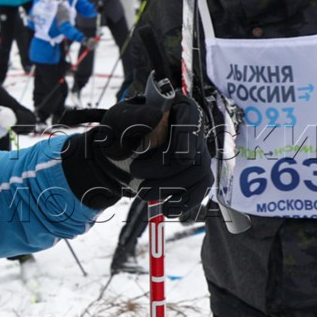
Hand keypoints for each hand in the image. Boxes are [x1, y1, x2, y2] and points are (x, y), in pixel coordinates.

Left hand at [60, 92, 212, 212]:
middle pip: (195, 153)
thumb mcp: (120, 118)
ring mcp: (198, 153)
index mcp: (178, 107)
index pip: (192, 120)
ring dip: (170, 188)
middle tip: (135, 172)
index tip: (176, 157)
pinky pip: (199, 191)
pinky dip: (185, 202)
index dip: (186, 139)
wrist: (117, 151)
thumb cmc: (119, 129)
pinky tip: (168, 209)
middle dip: (165, 170)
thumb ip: (136, 117)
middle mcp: (194, 130)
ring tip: (142, 193)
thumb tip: (157, 118)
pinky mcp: (195, 175)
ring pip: (199, 175)